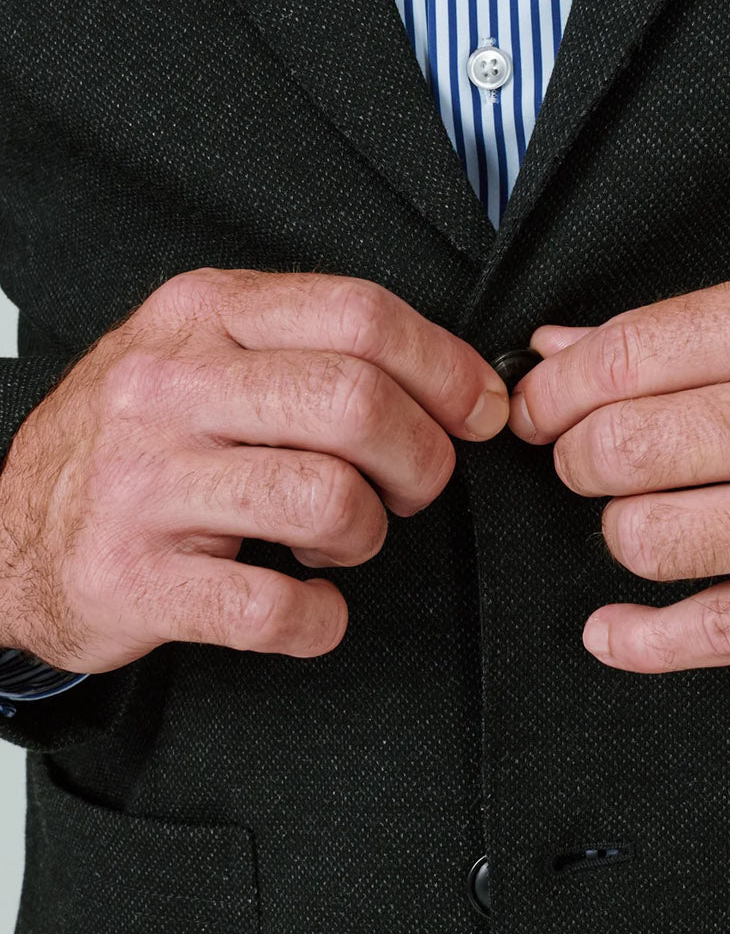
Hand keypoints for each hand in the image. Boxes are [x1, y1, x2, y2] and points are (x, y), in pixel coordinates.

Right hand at [0, 269, 507, 672]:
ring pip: (328, 499)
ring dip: (369, 533)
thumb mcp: (204, 352)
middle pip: (356, 403)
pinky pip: (273, 609)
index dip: (446, 368)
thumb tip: (462, 380)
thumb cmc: (138, 442)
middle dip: (423, 458)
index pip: (361, 315)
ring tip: (344, 539)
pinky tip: (311, 606)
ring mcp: (143, 484)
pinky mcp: (131, 579)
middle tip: (415, 486)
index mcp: (202, 313)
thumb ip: (312, 345)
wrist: (8, 535)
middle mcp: (167, 386)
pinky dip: (320, 620)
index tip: (479, 411)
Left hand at [508, 267, 729, 672]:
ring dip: (623, 536)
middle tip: (585, 467)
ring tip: (647, 523)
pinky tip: (613, 631)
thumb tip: (558, 346)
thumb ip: (690, 332)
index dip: (554, 389)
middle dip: (576, 462)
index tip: (534, 409)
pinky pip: (712, 631)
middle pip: (622, 447)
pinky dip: (641, 640)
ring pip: (649, 538)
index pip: (629, 353)